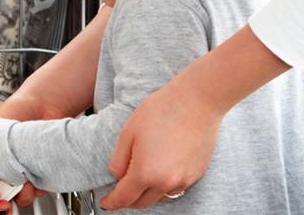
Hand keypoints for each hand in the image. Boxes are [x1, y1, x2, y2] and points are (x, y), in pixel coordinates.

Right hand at [0, 94, 67, 205]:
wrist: (45, 105)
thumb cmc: (16, 110)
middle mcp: (3, 171)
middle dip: (2, 201)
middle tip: (7, 196)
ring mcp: (20, 174)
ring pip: (17, 199)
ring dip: (23, 195)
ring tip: (27, 182)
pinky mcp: (36, 175)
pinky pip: (34, 192)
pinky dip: (37, 189)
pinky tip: (38, 180)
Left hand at [98, 79, 221, 209]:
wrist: (197, 101)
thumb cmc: (162, 110)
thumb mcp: (128, 132)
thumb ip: (118, 160)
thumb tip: (118, 177)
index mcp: (145, 172)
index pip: (124, 199)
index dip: (111, 203)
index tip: (105, 203)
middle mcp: (166, 182)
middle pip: (142, 203)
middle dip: (128, 200)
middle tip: (119, 192)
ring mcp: (184, 180)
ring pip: (160, 198)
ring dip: (147, 194)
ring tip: (141, 178)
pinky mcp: (196, 174)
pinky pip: (176, 188)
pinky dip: (164, 186)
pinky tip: (160, 171)